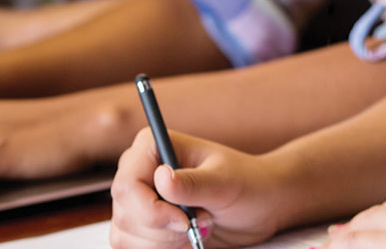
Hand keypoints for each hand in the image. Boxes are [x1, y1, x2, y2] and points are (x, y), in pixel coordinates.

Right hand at [109, 130, 290, 248]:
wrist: (260, 205)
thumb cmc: (246, 183)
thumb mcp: (224, 182)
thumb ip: (193, 183)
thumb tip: (161, 177)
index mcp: (152, 146)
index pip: (127, 185)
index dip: (150, 211)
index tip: (184, 220)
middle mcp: (139, 171)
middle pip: (125, 214)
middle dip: (163, 230)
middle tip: (200, 221)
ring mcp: (138, 200)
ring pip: (125, 235)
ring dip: (164, 243)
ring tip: (197, 226)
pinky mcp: (144, 225)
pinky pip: (131, 247)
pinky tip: (186, 238)